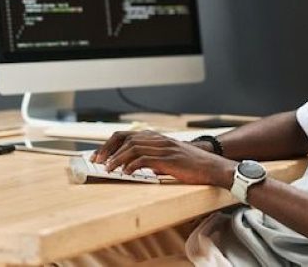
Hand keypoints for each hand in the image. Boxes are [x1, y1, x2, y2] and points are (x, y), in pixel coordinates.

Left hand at [90, 130, 235, 187]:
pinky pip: (145, 159)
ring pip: (133, 147)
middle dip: (108, 149)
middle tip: (97, 162)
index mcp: (156, 138)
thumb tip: (132, 166)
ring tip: (108, 169)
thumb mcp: (167, 158)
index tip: (98, 156)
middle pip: (126, 138)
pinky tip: (126, 174)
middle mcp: (158, 139)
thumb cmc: (190, 165)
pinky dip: (132, 166)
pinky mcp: (168, 159)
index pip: (126, 135)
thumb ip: (151, 158)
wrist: (210, 167)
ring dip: (117, 159)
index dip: (110, 144)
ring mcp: (163, 148)